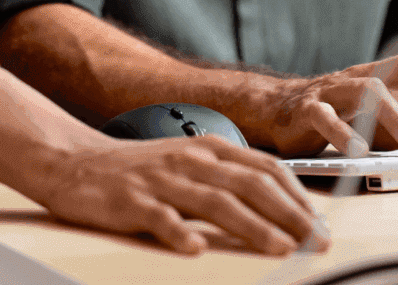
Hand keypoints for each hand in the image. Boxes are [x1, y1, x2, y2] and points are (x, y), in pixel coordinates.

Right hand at [37, 135, 329, 254]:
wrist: (77, 162)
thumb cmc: (140, 169)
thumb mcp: (189, 164)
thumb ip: (227, 180)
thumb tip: (278, 207)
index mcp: (208, 148)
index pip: (265, 168)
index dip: (298, 195)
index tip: (320, 223)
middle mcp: (190, 160)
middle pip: (250, 185)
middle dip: (290, 215)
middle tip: (316, 241)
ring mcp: (161, 180)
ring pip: (215, 202)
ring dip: (252, 226)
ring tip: (280, 248)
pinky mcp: (132, 201)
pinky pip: (159, 218)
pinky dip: (179, 233)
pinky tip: (195, 249)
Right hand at [270, 51, 397, 157]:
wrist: (283, 110)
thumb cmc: (348, 116)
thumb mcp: (394, 120)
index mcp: (393, 77)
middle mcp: (368, 75)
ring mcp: (336, 90)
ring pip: (369, 90)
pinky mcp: (307, 109)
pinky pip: (324, 115)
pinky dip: (343, 133)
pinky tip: (360, 154)